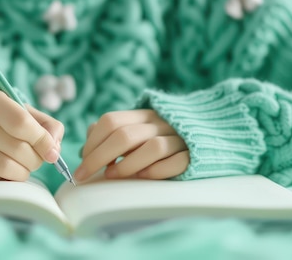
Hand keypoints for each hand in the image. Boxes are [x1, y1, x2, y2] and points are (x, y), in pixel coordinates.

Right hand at [0, 88, 63, 180]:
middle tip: (38, 157)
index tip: (52, 152)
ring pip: (4, 167)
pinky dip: (7, 178)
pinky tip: (8, 167)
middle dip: (36, 159)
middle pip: (15, 148)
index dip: (42, 140)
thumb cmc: (1, 115)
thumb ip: (46, 126)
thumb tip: (54, 150)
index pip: (20, 122)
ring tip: (25, 164)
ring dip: (23, 171)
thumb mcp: (24, 110)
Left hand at [74, 110, 188, 181]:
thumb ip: (112, 135)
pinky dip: (156, 171)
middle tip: (84, 175)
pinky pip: (176, 162)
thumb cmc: (163, 138)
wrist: (211, 134)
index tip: (80, 163)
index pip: (111, 121)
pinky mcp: (194, 154)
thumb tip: (84, 151)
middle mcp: (160, 123)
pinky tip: (143, 177)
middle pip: (124, 135)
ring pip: (152, 147)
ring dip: (127, 164)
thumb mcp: (138, 130)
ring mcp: (179, 138)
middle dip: (98, 157)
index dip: (92, 142)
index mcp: (143, 115)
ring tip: (112, 175)